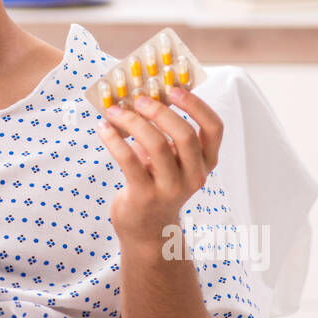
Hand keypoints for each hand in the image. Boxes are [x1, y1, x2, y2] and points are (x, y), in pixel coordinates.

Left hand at [98, 86, 223, 251]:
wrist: (147, 229)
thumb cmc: (158, 183)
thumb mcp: (171, 159)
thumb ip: (165, 133)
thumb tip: (141, 95)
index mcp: (206, 162)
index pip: (214, 128)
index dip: (197, 105)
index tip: (174, 88)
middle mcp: (194, 176)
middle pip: (185, 134)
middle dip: (160, 111)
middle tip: (138, 98)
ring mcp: (171, 188)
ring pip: (157, 145)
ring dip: (133, 122)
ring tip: (114, 111)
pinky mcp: (145, 196)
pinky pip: (129, 160)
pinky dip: (114, 140)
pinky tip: (103, 129)